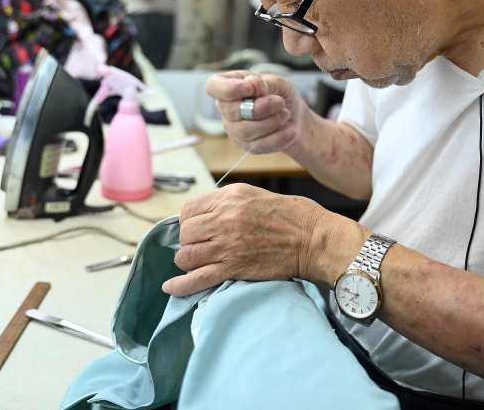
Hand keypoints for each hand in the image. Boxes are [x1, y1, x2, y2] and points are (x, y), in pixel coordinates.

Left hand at [163, 184, 326, 295]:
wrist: (312, 239)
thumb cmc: (290, 216)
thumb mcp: (253, 195)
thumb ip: (226, 203)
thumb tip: (202, 216)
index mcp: (229, 198)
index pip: (189, 210)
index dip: (188, 221)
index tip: (195, 229)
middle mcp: (224, 219)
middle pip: (185, 233)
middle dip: (189, 241)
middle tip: (201, 246)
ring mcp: (227, 245)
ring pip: (187, 255)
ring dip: (188, 260)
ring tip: (197, 261)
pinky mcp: (233, 268)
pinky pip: (196, 279)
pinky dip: (180, 285)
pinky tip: (171, 287)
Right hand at [205, 71, 308, 153]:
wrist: (296, 118)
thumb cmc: (283, 96)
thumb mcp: (279, 83)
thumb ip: (265, 83)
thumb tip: (251, 83)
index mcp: (230, 86)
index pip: (213, 87)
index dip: (227, 89)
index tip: (249, 89)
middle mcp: (226, 109)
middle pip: (230, 111)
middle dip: (259, 108)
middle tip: (279, 102)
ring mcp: (234, 129)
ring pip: (244, 130)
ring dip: (271, 122)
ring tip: (285, 114)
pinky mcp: (247, 146)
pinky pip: (258, 145)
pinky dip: (279, 137)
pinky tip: (290, 130)